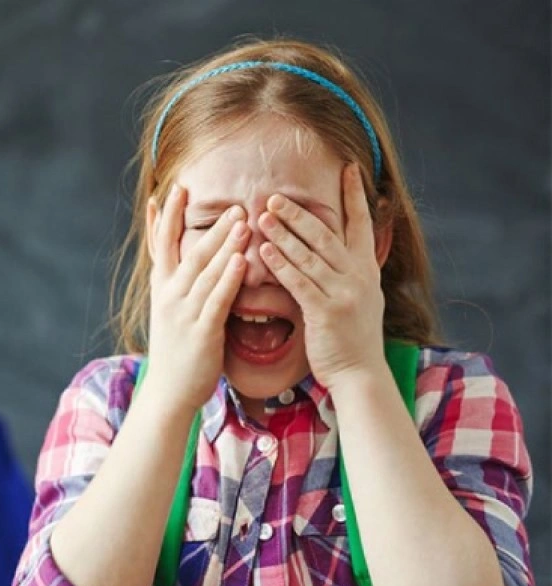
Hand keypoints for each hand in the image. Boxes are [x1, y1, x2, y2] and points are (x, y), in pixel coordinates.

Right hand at [144, 184, 248, 411]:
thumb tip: (196, 261)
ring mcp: (183, 313)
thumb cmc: (176, 351)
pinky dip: (228, 278)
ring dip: (223, 243)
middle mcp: (169, 296)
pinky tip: (240, 260)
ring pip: (204, 270)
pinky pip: (217, 299)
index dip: (167, 216)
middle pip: (189, 251)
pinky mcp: (200, 331)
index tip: (174, 188)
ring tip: (241, 219)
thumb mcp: (172, 311)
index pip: (162, 245)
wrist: (168, 391)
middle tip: (230, 201)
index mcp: (162, 289)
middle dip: (208, 224)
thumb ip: (183, 284)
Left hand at [258, 163, 385, 390]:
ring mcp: (344, 294)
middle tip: (275, 195)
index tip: (349, 168)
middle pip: (327, 235)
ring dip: (283, 233)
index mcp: (367, 270)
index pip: (362, 224)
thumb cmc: (352, 338)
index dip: (355, 196)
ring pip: (310, 255)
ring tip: (261, 215)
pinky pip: (300, 282)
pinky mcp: (326, 312)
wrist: (360, 374)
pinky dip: (281, 264)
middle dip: (299, 213)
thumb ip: (349, 272)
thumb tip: (340, 248)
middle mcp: (359, 277)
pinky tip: (264, 250)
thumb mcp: (360, 298)